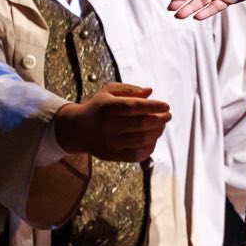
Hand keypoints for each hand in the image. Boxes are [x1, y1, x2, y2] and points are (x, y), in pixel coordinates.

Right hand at [53, 83, 170, 161]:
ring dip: (156, 133)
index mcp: (107, 107)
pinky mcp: (112, 156)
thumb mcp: (108, 92)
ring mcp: (109, 143)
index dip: (153, 107)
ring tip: (161, 127)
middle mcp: (107, 125)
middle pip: (140, 124)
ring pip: (141, 140)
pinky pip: (136, 155)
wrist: (78, 129)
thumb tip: (149, 91)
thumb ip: (129, 89)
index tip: (166, 106)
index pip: (134, 107)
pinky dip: (149, 148)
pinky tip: (153, 140)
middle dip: (159, 120)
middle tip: (167, 116)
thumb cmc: (99, 107)